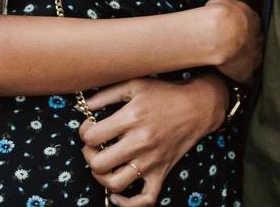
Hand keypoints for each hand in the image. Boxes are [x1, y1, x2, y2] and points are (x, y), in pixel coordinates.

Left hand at [78, 76, 229, 205]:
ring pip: (116, 184)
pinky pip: (145, 199)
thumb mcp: (134, 85)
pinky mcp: (161, 173)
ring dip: (102, 178)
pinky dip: (127, 203)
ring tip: (103, 165)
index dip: (84, 132)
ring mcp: (151, 161)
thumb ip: (106, 94)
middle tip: (94, 147)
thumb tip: (83, 106)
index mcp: (132, 119)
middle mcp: (140, 143)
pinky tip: (116, 194)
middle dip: (89, 156)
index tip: (90, 127)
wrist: (197, 107)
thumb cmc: (164, 94)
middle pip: (99, 164)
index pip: (92, 136)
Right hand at [203, 0, 261, 82]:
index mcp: (253, 19)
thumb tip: (224, 6)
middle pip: (257, 43)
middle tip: (236, 47)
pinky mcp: (247, 73)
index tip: (235, 31)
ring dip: (248, 62)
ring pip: (256, 61)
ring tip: (237, 64)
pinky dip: (246, 81)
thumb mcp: (223, 0)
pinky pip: (249, 79)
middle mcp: (257, 38)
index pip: (253, 25)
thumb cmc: (220, 15)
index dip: (244, 29)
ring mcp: (255, 56)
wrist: (219, 35)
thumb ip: (228, 6)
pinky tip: (241, 83)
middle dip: (249, 45)